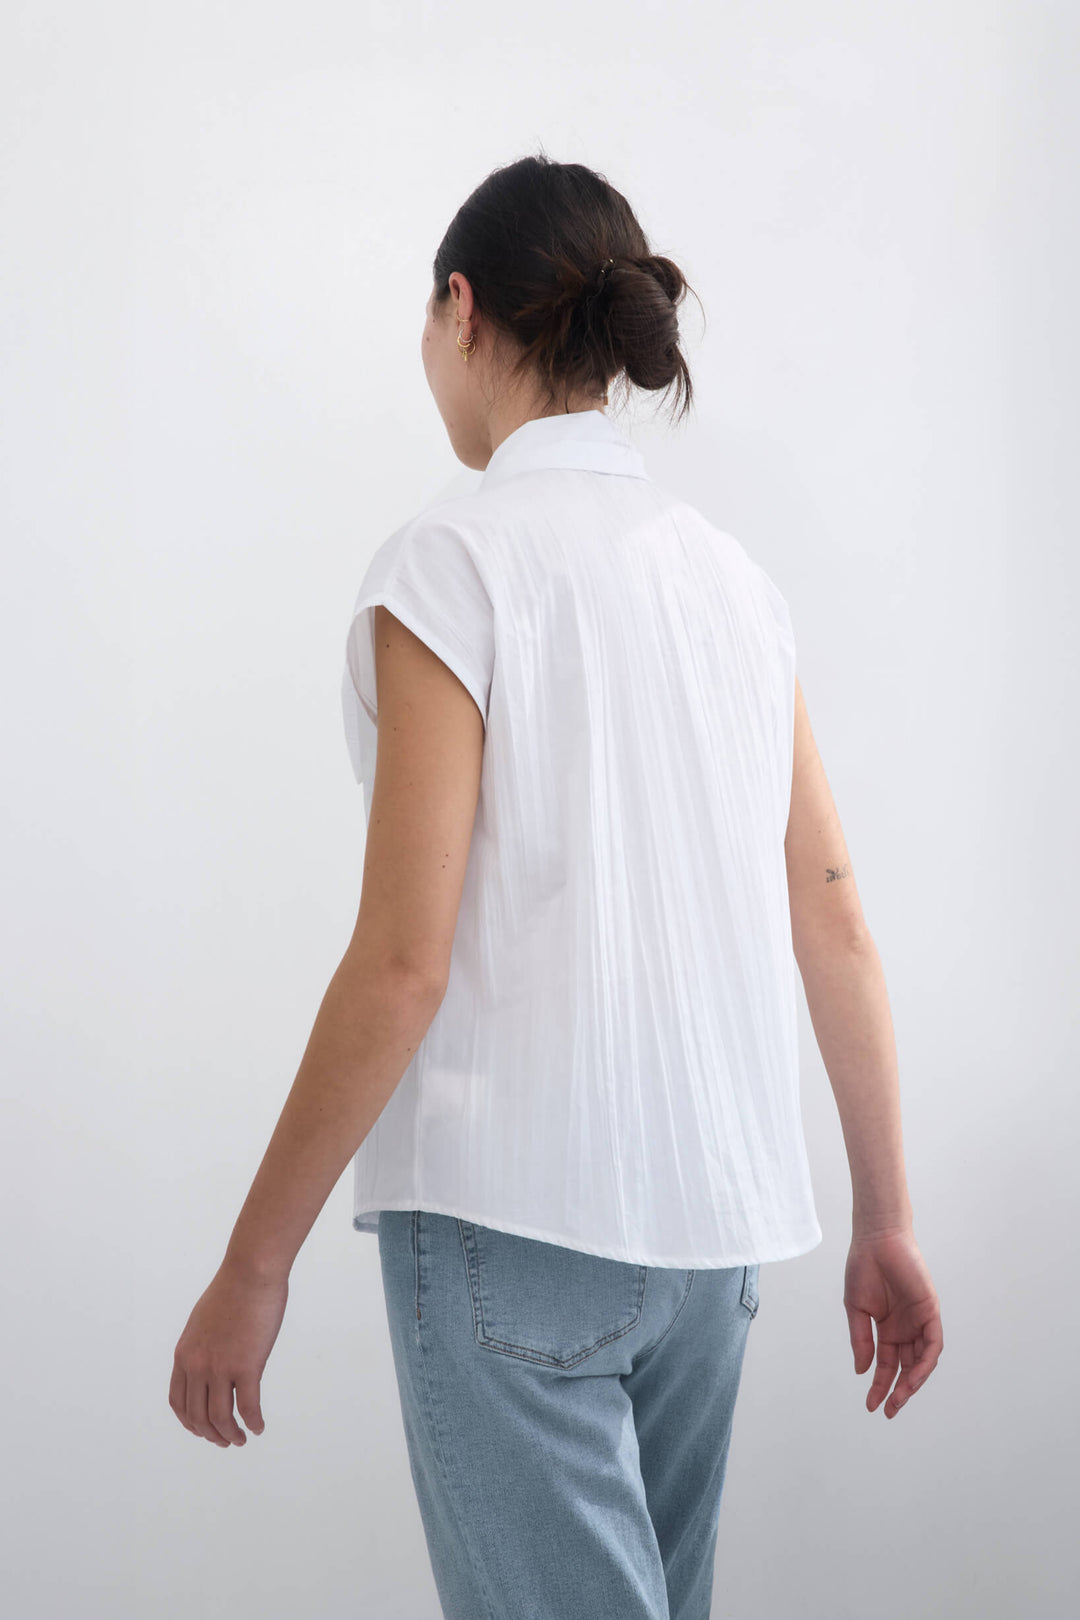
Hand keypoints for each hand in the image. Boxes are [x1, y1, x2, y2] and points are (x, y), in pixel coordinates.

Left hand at [170, 1258, 287, 1446]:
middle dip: (211, 1435)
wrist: (250, 1272)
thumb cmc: (233, 1290)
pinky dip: (253, 1422)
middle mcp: (197, 1365)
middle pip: (198, 1416)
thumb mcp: (203, 1321)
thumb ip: (202, 1346)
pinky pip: (247, 1407)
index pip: (178, 1402)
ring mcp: (220, 1367)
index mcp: (184, 1354)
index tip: (203, 1430)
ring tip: (241, 1439)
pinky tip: (259, 1426)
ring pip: (220, 1419)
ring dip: (230, 1435)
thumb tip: (212, 1361)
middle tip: (225, 1441)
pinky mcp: (246, 1366)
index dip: (190, 1422)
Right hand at [844, 1227, 942, 1418]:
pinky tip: (913, 1376)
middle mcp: (906, 1328)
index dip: (879, 1386)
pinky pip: (933, 1343)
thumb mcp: (857, 1310)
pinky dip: (926, 1362)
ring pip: (922, 1360)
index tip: (871, 1405)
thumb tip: (862, 1371)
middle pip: (906, 1368)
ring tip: (899, 1399)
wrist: (876, 1240)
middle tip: (888, 1410)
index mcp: (887, 1329)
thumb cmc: (863, 1269)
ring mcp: (919, 1321)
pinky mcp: (930, 1311)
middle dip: (899, 1391)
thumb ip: (862, 1341)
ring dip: (913, 1382)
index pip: (886, 1365)